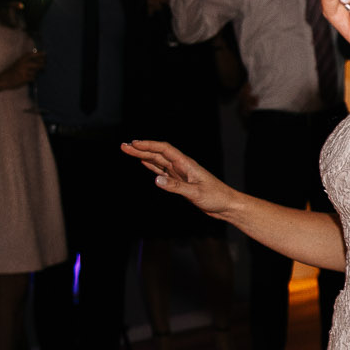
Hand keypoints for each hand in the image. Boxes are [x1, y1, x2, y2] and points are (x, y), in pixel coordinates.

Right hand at [0, 48, 45, 89]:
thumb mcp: (19, 62)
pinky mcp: (25, 78)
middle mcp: (24, 63)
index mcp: (22, 59)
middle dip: (42, 66)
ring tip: (27, 74)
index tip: (45, 54)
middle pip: (39, 64)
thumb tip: (41, 59)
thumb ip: (28, 60)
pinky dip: (31, 79)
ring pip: (36, 72)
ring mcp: (25, 71)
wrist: (4, 79)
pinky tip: (26, 78)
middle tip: (43, 67)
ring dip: (34, 73)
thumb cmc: (13, 70)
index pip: (33, 55)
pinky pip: (33, 78)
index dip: (40, 54)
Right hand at [123, 138, 238, 219]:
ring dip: (143, 156)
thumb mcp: (195, 193)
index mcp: (186, 164)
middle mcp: (182, 166)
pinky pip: (162, 171)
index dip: (148, 145)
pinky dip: (151, 166)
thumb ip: (176, 186)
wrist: (226, 205)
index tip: (134, 144)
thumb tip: (156, 179)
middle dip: (141, 149)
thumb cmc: (216, 197)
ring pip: (158, 161)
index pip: (164, 149)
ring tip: (129, 151)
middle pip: (158, 154)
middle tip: (124, 146)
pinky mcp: (180, 181)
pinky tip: (144, 162)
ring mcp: (180, 173)